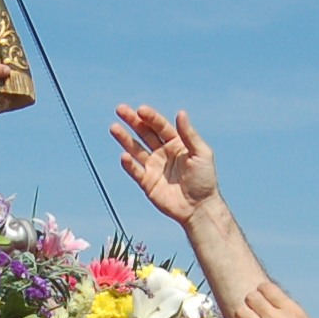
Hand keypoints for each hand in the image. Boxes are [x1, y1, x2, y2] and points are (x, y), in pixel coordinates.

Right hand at [109, 106, 219, 227]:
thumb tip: (180, 113)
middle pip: (145, 133)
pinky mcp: (147, 182)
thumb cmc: (205, 180)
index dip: (150, 117)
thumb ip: (189, 134)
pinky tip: (124, 156)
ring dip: (125, 139)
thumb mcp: (201, 153)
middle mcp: (163, 153)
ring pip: (136, 149)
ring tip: (114, 128)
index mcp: (176, 143)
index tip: (140, 109)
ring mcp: (154, 167)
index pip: (160, 126)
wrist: (199, 208)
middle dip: (132, 121)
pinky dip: (129, 164)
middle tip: (120, 109)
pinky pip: (135, 171)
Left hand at [228, 282, 318, 317]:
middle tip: (253, 311)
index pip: (267, 288)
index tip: (261, 298)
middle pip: (252, 297)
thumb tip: (274, 303)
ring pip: (241, 311)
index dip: (262, 291)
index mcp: (292, 312)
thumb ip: (289, 313)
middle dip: (251, 302)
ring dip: (242, 315)